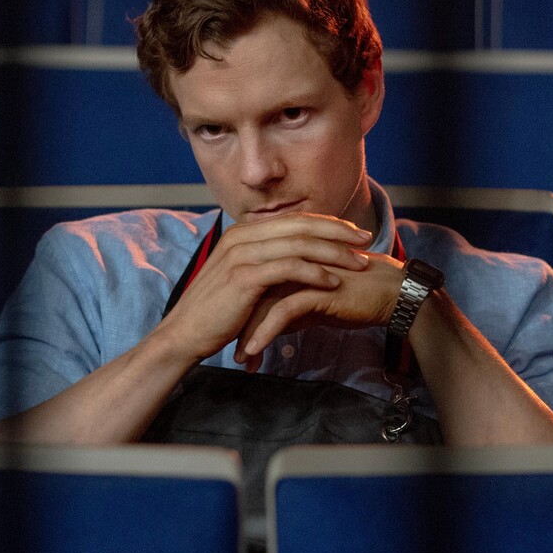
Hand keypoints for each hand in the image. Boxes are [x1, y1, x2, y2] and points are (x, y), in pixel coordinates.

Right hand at [150, 213, 373, 366]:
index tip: (354, 232)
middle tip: (367, 241)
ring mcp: (242, 254)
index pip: (294, 219)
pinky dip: (315, 273)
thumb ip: (265, 262)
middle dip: (338, 232)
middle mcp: (242, 236)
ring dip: (334, 253)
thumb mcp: (242, 278)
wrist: (185, 334)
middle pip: (301, 225)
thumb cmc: (217, 311)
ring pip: (299, 244)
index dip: (327, 223)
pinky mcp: (245, 277)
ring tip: (358, 263)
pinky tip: (333, 282)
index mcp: (242, 232)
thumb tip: (297, 259)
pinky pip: (289, 268)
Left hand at [234, 250, 404, 368]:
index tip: (234, 337)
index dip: (243, 311)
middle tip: (231, 352)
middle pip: (254, 291)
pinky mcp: (317, 288)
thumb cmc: (359, 297)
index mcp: (293, 259)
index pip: (256, 283)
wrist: (392, 295)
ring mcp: (304, 273)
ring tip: (239, 358)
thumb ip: (294, 309)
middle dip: (241, 325)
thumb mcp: (318, 305)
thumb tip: (272, 327)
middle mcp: (295, 262)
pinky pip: (282, 312)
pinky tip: (254, 351)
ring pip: (263, 302)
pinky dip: (265, 332)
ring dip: (248, 332)